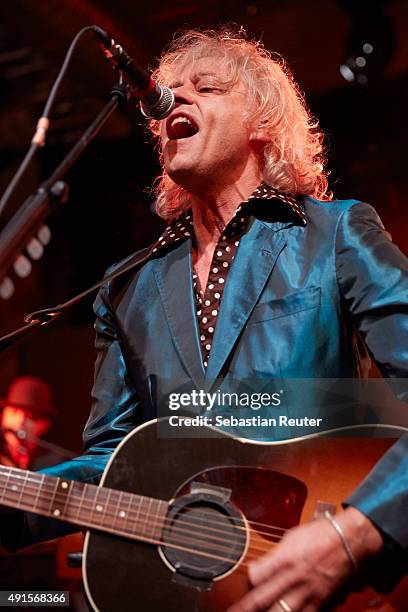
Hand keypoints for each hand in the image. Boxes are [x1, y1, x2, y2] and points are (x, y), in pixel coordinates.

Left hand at [228, 507, 383, 611]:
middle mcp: (293, 577)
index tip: (246, 584)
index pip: (257, 575)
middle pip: (264, 598)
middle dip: (246, 608)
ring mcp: (307, 592)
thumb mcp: (292, 537)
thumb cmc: (320, 534)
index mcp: (284, 558)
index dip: (248, 581)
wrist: (348, 540)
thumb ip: (276, 556)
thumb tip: (263, 569)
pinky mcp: (321, 602)